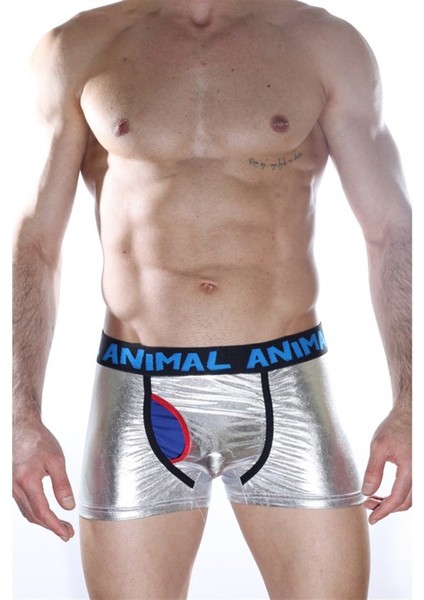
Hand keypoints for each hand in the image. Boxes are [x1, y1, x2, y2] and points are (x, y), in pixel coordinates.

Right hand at [13, 417, 75, 540]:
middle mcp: (15, 487)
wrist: (20, 427)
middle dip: (51, 527)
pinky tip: (44, 513)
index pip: (42, 512)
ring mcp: (10, 486)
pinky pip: (21, 504)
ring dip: (43, 521)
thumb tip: (68, 506)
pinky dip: (33, 512)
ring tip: (59, 525)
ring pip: (26, 512)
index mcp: (27, 481)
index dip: (55, 526)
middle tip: (66, 532)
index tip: (66, 533)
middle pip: (33, 516)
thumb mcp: (56, 460)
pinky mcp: (10, 484)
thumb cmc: (37, 440)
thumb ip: (62, 485)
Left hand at [362, 404, 411, 523]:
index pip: (397, 499)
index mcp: (410, 470)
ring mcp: (419, 472)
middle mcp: (418, 474)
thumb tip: (367, 492)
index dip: (383, 511)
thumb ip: (373, 471)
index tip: (371, 518)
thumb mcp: (379, 447)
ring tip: (373, 500)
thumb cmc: (395, 427)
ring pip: (410, 497)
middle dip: (386, 508)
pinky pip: (411, 489)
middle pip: (405, 502)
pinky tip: (384, 492)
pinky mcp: (418, 469)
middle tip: (369, 507)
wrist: (409, 414)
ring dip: (392, 502)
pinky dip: (399, 495)